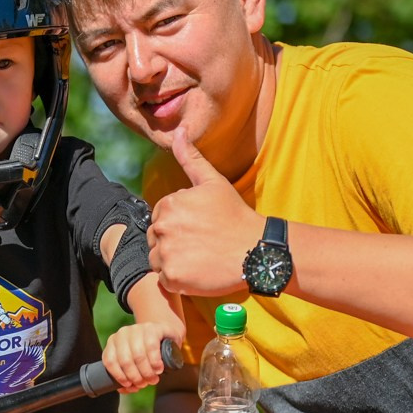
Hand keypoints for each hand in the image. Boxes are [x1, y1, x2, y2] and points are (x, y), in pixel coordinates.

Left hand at [102, 322, 179, 392]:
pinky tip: (158, 368)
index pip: (109, 361)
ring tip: (153, 379)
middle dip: (136, 377)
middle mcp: (122, 334)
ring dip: (146, 372)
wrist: (163, 335)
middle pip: (125, 361)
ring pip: (138, 355)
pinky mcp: (152, 328)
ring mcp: (136, 329)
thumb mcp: (134, 363)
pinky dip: (154, 361)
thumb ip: (127, 376)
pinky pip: (151, 347)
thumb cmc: (146, 352)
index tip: (129, 385)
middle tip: (145, 384)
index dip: (119, 376)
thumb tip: (124, 389)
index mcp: (113, 343)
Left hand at [147, 130, 265, 298]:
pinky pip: (164, 281)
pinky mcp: (172, 277)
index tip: (199, 229)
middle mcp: (162, 227)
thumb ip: (191, 159)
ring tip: (200, 258)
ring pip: (157, 261)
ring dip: (173, 263)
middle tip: (201, 245)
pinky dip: (178, 280)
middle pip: (155, 240)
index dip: (179, 225)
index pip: (159, 218)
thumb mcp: (213, 183)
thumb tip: (178, 132)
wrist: (257, 250)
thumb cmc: (235, 216)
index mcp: (168, 204)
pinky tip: (198, 272)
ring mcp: (166, 253)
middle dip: (173, 243)